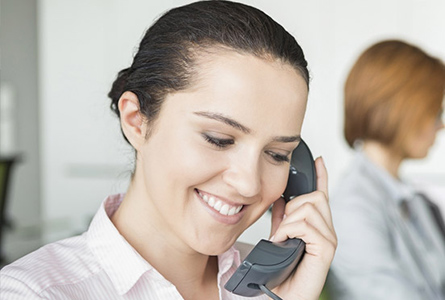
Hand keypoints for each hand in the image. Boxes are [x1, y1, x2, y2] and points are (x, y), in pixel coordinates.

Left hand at [270, 157, 336, 299]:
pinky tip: (282, 241)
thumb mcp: (279, 236)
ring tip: (280, 237)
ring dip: (288, 221)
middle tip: (281, 227)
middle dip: (292, 206)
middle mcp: (328, 230)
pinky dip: (288, 230)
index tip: (318, 160)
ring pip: (309, 208)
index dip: (321, 176)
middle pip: (315, 197)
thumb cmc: (283, 270)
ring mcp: (329, 239)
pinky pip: (306, 225)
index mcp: (317, 225)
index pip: (322, 195)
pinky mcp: (327, 248)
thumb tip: (280, 200)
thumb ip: (282, 218)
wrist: (284, 296)